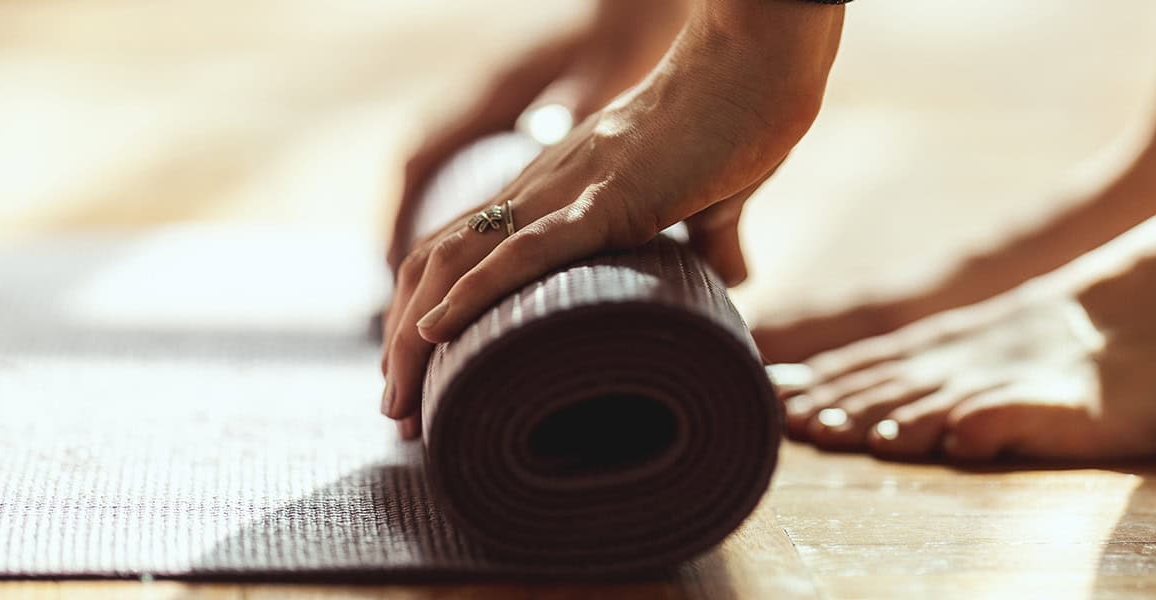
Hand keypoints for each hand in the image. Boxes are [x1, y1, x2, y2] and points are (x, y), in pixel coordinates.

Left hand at [381, 3, 845, 437]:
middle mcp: (543, 189)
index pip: (464, 251)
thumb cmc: (740, 121)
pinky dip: (473, 291)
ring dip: (416, 334)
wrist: (757, 67)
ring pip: (457, 259)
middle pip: (436, 263)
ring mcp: (567, 191)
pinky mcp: (606, 199)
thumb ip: (711, 237)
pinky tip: (436, 331)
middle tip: (398, 413)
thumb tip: (734, 278)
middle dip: (404, 342)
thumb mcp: (714, 195)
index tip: (424, 378)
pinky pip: (525, 250)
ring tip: (400, 399)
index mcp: (559, 191)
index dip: (430, 311)